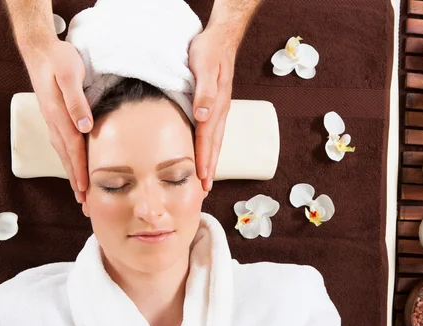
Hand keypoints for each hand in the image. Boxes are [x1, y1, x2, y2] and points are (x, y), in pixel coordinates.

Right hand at [21, 39, 91, 202]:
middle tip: (84, 206)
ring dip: (73, 177)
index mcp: (59, 116)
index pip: (74, 149)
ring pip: (64, 156)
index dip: (81, 171)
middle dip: (77, 184)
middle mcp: (54, 123)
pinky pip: (63, 147)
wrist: (40, 50)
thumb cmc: (59, 60)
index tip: (86, 192)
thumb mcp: (69, 74)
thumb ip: (76, 101)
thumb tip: (85, 126)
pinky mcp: (55, 120)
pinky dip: (69, 163)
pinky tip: (74, 171)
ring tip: (80, 196)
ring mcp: (53, 123)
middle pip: (68, 159)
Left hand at [188, 24, 237, 190]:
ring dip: (211, 160)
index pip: (207, 138)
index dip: (204, 159)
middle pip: (214, 145)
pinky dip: (210, 147)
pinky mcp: (214, 105)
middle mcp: (219, 111)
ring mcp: (218, 109)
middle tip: (205, 190)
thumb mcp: (204, 66)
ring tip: (207, 179)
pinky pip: (213, 132)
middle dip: (210, 168)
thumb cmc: (209, 50)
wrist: (220, 38)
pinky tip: (206, 152)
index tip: (202, 179)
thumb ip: (204, 91)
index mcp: (215, 105)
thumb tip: (201, 115)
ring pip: (215, 141)